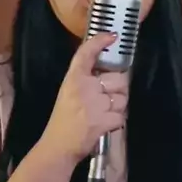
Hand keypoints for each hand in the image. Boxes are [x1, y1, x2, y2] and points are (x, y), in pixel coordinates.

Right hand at [39, 32, 129, 163]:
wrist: (58, 145)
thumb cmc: (63, 119)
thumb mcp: (68, 92)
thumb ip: (85, 80)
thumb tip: (108, 72)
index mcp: (74, 78)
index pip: (86, 54)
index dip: (100, 42)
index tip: (111, 36)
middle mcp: (85, 87)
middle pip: (118, 79)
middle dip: (118, 90)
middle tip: (106, 100)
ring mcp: (95, 104)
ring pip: (123, 98)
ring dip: (118, 107)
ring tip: (104, 114)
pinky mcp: (103, 120)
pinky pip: (122, 116)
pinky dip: (117, 122)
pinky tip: (105, 124)